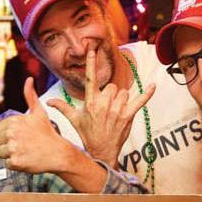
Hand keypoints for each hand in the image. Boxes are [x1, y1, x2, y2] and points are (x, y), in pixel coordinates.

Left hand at [0, 80, 103, 189]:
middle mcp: (12, 133)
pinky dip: (16, 164)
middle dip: (8, 144)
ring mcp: (13, 148)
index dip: (9, 134)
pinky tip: (26, 159)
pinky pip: (7, 164)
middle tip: (24, 145)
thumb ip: (30, 96)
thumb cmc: (48, 133)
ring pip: (1, 153)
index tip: (22, 136)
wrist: (58, 153)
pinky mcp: (16, 161)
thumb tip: (29, 79)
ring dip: (11, 155)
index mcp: (14, 121)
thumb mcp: (39, 112)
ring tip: (25, 152)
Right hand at [50, 47, 156, 166]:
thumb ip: (62, 107)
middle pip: (112, 87)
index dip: (91, 62)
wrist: (101, 152)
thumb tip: (48, 102)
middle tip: (107, 109)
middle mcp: (103, 104)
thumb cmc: (87, 134)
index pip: (90, 78)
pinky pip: (140, 100)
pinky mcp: (128, 116)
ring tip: (115, 113)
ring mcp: (116, 110)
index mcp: (90, 102)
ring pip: (124, 93)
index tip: (92, 49)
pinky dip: (148, 93)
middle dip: (111, 95)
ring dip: (121, 100)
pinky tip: (154, 85)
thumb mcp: (74, 120)